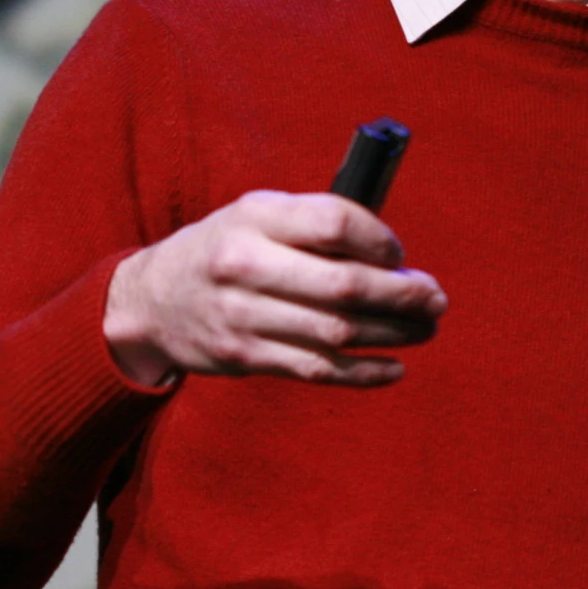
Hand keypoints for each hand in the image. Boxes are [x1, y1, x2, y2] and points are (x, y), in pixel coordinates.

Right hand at [103, 190, 446, 388]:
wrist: (152, 302)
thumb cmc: (224, 250)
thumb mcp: (256, 216)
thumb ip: (314, 225)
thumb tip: (392, 257)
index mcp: (254, 216)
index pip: (335, 222)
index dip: (380, 241)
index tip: (400, 256)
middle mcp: (245, 265)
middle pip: (343, 285)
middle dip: (402, 295)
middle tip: (436, 299)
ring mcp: (244, 317)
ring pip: (337, 332)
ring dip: (393, 334)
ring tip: (425, 329)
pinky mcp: (246, 358)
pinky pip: (317, 370)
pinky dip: (363, 373)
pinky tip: (394, 368)